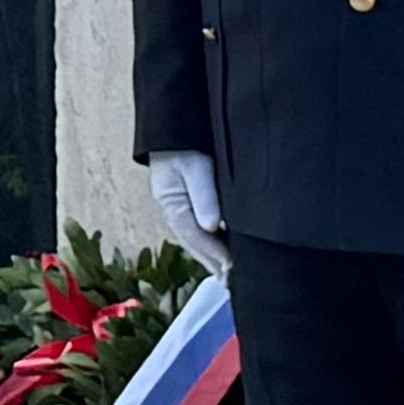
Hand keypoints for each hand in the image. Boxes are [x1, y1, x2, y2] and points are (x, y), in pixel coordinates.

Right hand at [149, 150, 226, 274]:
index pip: (194, 235)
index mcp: (171, 203)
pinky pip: (196, 228)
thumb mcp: (195, 166)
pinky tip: (221, 248)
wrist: (173, 122)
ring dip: (210, 255)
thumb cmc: (184, 141)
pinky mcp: (185, 200)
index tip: (232, 268)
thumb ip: (204, 194)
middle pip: (193, 242)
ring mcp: (177, 205)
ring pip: (194, 237)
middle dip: (212, 262)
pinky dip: (209, 242)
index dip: (214, 254)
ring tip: (227, 274)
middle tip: (232, 282)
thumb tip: (211, 225)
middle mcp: (172, 208)